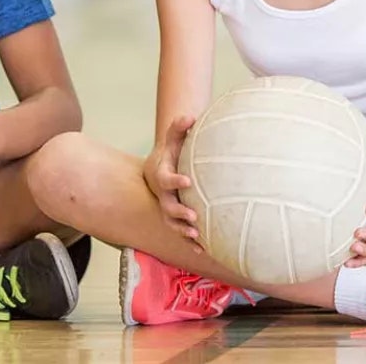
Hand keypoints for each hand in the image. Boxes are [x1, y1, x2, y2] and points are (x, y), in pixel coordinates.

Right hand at [144, 115, 199, 243]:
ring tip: (197, 235)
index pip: (166, 180)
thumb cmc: (172, 153)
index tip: (188, 181)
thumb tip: (189, 116)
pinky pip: (182, 232)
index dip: (176, 182)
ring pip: (173, 224)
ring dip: (184, 231)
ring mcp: (168, 209)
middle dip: (179, 213)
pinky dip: (191, 242)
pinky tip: (204, 250)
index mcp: (162, 176)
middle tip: (193, 217)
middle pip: (168, 207)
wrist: (161, 169)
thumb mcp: (173, 140)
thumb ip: (178, 128)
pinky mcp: (176, 219)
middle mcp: (163, 196)